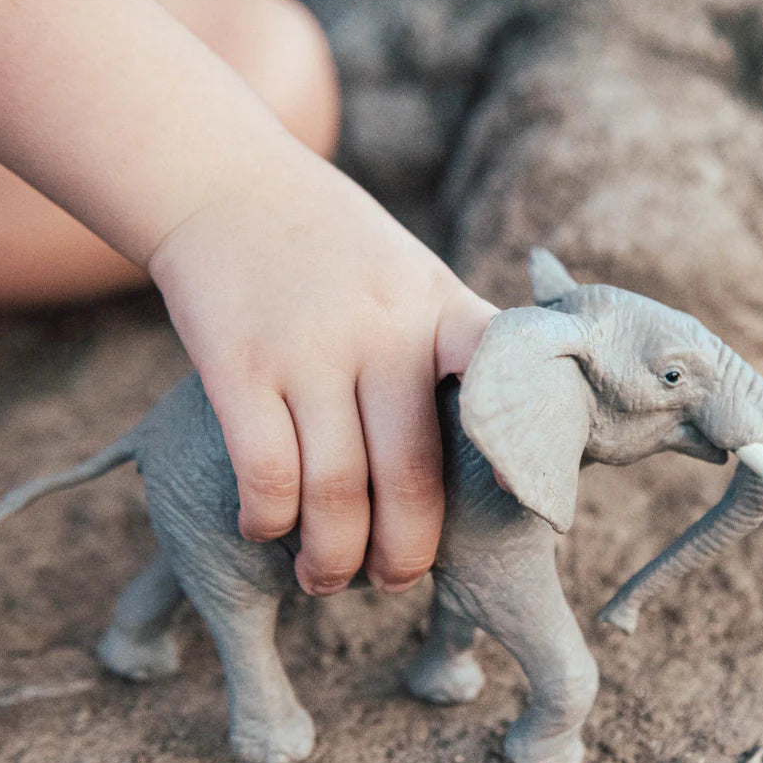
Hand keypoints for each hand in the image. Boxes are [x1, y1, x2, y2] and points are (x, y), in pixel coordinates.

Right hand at [149, 135, 496, 594]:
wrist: (224, 180)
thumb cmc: (333, 247)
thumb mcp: (413, 274)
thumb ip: (452, 344)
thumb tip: (494, 437)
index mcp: (440, 308)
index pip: (502, 381)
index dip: (524, 451)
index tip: (538, 513)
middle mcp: (383, 330)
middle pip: (409, 475)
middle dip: (404, 553)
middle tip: (394, 582)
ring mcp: (309, 347)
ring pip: (334, 489)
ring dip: (330, 558)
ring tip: (323, 580)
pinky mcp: (237, 361)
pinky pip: (264, 469)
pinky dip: (267, 519)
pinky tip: (264, 530)